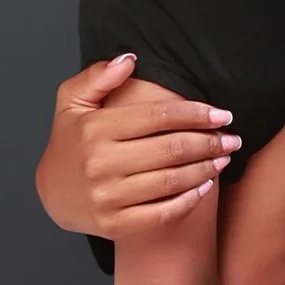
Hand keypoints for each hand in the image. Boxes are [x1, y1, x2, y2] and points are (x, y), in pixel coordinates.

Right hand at [33, 52, 238, 237]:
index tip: (221, 114)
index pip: (157, 116)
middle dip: (209, 142)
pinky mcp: (115, 225)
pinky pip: (162, 213)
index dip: (195, 114)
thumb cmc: (70, 142)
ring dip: (206, 168)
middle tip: (232, 137)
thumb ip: (98, 77)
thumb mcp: (72, 102)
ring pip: (171, 181)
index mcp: (95, 129)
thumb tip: (130, 59)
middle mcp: (100, 163)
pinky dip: (188, 200)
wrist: (52, 193)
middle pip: (170, 149)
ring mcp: (107, 197)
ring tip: (225, 158)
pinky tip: (205, 186)